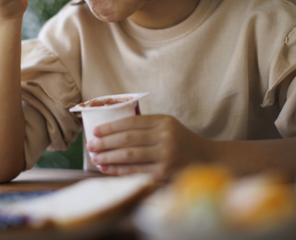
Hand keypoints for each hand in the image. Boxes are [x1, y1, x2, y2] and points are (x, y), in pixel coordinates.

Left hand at [87, 114, 209, 180]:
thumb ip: (145, 125)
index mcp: (164, 121)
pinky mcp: (163, 174)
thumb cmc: (180, 140)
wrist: (205, 159)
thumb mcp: (167, 125)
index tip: (96, 131)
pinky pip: (135, 171)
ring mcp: (165, 156)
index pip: (131, 122)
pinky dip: (118, 170)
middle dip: (105, 142)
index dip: (111, 127)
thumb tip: (111, 129)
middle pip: (127, 139)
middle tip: (90, 145)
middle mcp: (165, 137)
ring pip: (129, 156)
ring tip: (95, 157)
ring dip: (108, 157)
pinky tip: (107, 168)